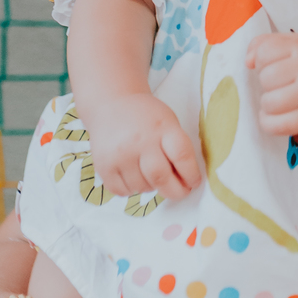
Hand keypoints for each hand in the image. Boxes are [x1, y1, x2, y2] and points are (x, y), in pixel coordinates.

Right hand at [85, 93, 201, 198]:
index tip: (194, 182)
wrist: (111, 104)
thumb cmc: (146, 117)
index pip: (182, 156)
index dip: (192, 174)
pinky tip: (134, 175)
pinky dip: (132, 189)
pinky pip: (123, 191)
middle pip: (161, 177)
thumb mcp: (168, 122)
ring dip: (152, 187)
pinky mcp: (103, 165)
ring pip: (142, 187)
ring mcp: (120, 154)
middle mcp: (140, 141)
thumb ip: (177, 148)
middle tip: (180, 192)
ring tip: (150, 173)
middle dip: (175, 191)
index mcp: (162, 127)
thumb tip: (185, 182)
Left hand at [248, 33, 297, 133]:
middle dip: (267, 81)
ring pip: (270, 103)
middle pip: (266, 79)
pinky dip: (268, 123)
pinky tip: (271, 115)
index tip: (273, 63)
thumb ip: (264, 44)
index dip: (261, 60)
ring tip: (277, 98)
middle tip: (279, 82)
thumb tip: (248, 62)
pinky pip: (280, 125)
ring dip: (267, 103)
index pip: (264, 53)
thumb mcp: (293, 42)